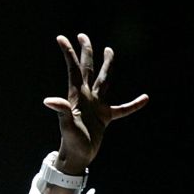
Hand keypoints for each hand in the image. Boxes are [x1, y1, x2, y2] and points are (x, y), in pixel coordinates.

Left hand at [43, 32, 148, 172]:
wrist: (78, 157)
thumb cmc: (71, 142)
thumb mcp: (67, 126)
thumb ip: (62, 111)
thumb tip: (48, 100)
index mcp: (78, 96)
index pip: (74, 69)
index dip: (68, 54)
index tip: (61, 37)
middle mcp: (87, 97)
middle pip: (89, 69)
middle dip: (87, 52)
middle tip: (83, 36)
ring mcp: (97, 106)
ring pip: (104, 81)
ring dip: (107, 66)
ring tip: (109, 51)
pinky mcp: (105, 118)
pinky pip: (123, 109)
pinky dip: (133, 104)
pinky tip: (145, 98)